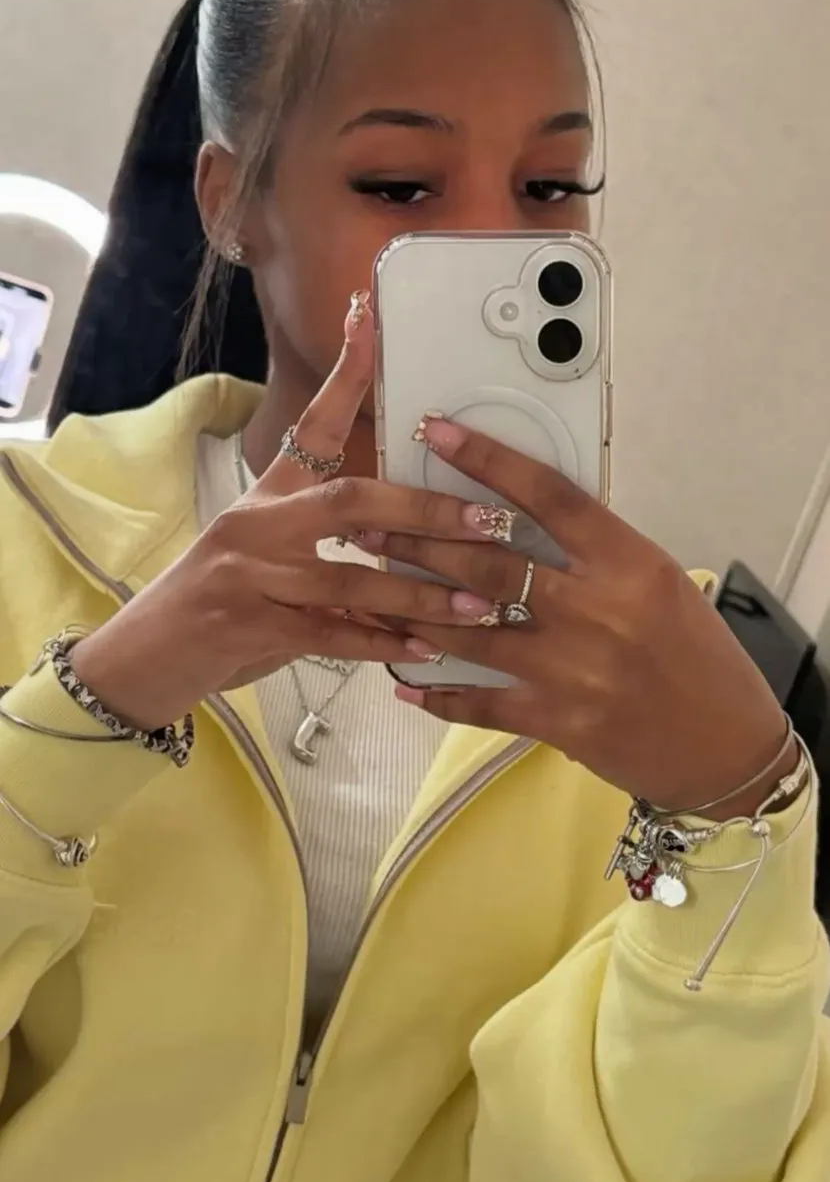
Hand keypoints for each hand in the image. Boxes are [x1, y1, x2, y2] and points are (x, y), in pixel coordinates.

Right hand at [71, 302, 497, 731]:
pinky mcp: (253, 627)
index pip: (312, 424)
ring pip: (352, 579)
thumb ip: (323, 536)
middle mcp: (259, 525)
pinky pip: (333, 636)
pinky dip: (383, 645)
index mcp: (268, 496)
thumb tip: (401, 534)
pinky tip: (426, 651)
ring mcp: (253, 576)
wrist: (151, 653)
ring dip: (421, 595)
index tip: (370, 317)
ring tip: (479, 604)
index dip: (347, 373)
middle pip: (350, 500)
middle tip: (486, 519)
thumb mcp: (263, 549)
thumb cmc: (219, 600)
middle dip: (425, 510)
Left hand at [389, 416, 793, 815]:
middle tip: (368, 522)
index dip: (488, 459)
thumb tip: (526, 521)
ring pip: (470, 628)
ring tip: (370, 586)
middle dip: (418, 540)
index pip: (549, 495)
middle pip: (489, 562)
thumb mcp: (660, 585)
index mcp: (630, 564)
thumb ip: (597, 555)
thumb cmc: (696, 658)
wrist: (724, 748)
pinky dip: (439, 693)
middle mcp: (597, 610)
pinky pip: (480, 701)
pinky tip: (404, 683)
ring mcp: (572, 669)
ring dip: (412, 607)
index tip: (440, 433)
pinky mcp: (555, 720)